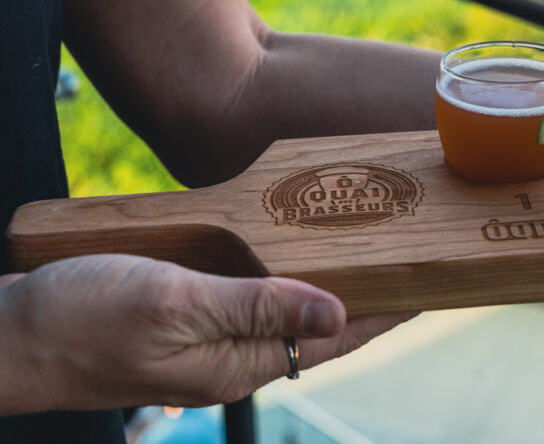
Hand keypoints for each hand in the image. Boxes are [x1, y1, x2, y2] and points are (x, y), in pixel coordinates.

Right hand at [0, 254, 414, 412]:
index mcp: (238, 363)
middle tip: (415, 251)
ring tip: (375, 245)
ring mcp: (210, 340)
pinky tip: (295, 245)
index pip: (337, 337)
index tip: (435, 280)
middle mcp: (233, 357)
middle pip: (323, 324)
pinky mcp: (187, 318)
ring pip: (291, 308)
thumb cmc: (78, 319)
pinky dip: (287, 270)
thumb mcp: (173, 303)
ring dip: (333, 279)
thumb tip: (336, 314)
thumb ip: (256, 307)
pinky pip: (254, 296)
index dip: (389, 308)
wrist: (7, 334)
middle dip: (371, 293)